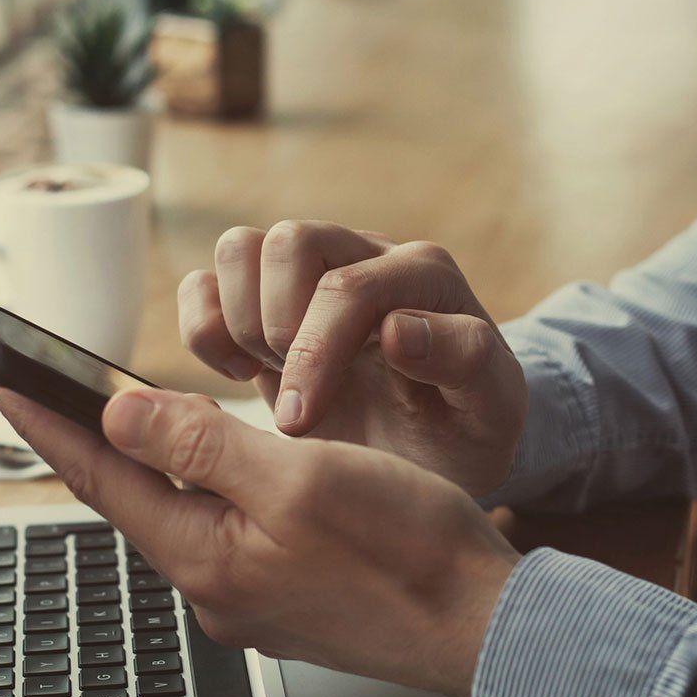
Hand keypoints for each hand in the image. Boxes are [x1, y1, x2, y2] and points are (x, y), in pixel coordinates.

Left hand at [0, 381, 520, 696]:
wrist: (481, 627)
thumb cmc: (408, 552)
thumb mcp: (299, 478)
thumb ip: (202, 445)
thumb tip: (117, 416)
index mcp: (204, 556)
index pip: (98, 476)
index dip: (44, 419)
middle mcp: (213, 585)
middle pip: (128, 496)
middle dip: (81, 437)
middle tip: (35, 384)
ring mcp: (248, 595)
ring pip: (177, 511)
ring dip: (142, 460)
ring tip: (106, 413)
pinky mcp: (284, 594)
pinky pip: (221, 527)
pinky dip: (200, 484)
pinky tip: (206, 464)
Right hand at [178, 221, 526, 496]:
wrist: (433, 455)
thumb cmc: (463, 432)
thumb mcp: (491, 411)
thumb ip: (466, 360)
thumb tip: (397, 328)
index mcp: (425, 275)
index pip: (348, 285)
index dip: (315, 351)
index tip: (304, 421)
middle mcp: (364, 256)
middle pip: (289, 241)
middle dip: (278, 328)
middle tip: (298, 398)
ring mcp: (310, 273)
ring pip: (240, 248)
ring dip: (240, 321)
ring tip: (271, 377)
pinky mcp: (264, 301)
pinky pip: (206, 281)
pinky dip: (205, 327)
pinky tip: (239, 372)